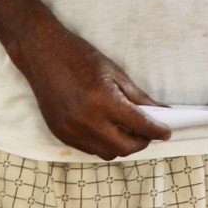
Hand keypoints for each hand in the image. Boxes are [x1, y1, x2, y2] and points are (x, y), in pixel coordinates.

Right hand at [13, 24, 171, 159]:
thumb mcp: (114, 72)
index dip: (157, 130)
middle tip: (148, 131)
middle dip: (141, 142)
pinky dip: (103, 143)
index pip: (139, 126)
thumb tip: (160, 111)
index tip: (166, 131)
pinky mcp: (61, 134)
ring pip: (108, 153)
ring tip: (127, 130)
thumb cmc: (79, 56)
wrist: (42, 54)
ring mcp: (71, 130)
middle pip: (125, 147)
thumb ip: (138, 97)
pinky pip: (90, 149)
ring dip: (122, 145)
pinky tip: (106, 128)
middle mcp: (86, 120)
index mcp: (103, 101)